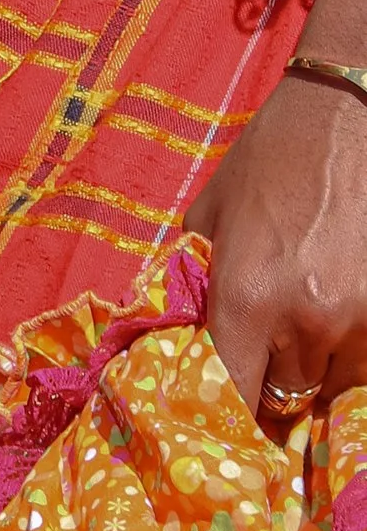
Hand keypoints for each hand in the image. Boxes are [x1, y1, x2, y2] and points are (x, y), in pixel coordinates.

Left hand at [192, 69, 366, 423]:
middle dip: (271, 382)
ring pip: (333, 387)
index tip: (218, 416)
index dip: (222, 410)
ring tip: (305, 318)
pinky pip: (366, 367)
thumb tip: (182, 336)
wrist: (346, 114)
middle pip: (285, 397)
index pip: (229, 391)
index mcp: (246, 294)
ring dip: (318, 370)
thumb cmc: (271, 158)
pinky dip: (351, 353)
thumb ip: (198, 280)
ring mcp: (360, 322)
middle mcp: (306, 320)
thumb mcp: (212, 213)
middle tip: (266, 357)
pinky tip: (339, 310)